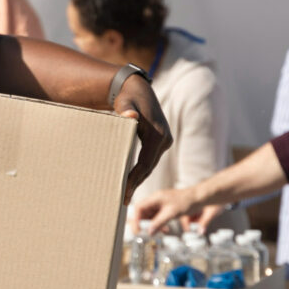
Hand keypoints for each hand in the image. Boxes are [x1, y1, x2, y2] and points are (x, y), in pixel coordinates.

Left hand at [114, 74, 172, 203]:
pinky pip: (150, 160)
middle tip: (123, 199)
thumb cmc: (127, 97)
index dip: (134, 178)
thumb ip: (126, 111)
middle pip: (149, 167)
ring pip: (150, 165)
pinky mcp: (161, 141)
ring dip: (139, 179)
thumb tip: (130, 116)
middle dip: (136, 183)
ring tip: (126, 194)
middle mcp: (165, 139)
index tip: (124, 190)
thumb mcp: (125, 103)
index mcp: (158, 134)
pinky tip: (131, 181)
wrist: (137, 89)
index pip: (145, 162)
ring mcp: (164, 141)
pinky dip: (141, 170)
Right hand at [130, 187, 198, 234]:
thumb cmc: (186, 201)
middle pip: (142, 213)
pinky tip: (164, 230)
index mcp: (155, 198)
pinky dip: (158, 224)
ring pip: (149, 216)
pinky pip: (157, 217)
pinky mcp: (164, 208)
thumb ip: (159, 222)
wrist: (198, 198)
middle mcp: (155, 200)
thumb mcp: (172, 213)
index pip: (138, 208)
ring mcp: (159, 204)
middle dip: (143, 224)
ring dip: (151, 225)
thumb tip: (149, 232)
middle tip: (144, 234)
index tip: (138, 230)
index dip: (136, 219)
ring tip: (156, 234)